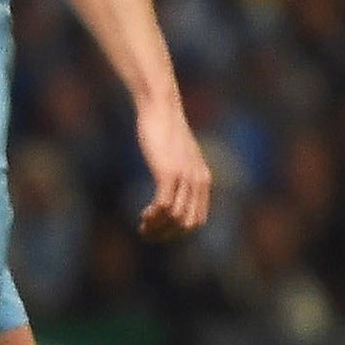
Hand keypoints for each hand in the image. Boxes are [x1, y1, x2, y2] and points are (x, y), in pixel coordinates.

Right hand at [134, 101, 212, 242]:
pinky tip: (143, 215)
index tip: (157, 230)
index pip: (197, 220)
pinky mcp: (168, 172)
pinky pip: (164, 205)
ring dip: (157, 227)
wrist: (161, 109)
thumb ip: (180, 171)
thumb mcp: (177, 154)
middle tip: (147, 233)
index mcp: (203, 180)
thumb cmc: (165, 130)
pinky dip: (153, 215)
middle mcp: (198, 181)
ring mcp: (184, 177)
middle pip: (187, 224)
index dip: (177, 232)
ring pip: (175, 218)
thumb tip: (171, 183)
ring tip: (142, 226)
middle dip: (167, 234)